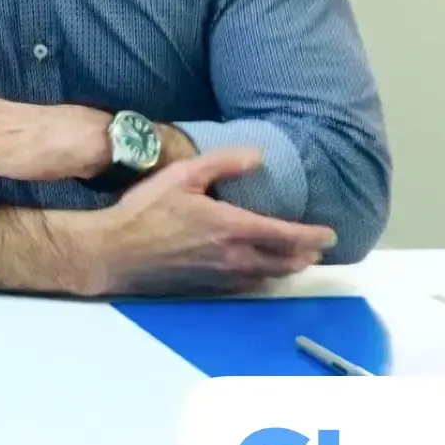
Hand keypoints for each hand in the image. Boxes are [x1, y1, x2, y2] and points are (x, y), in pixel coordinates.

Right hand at [71, 148, 335, 296]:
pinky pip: (247, 286)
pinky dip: (263, 278)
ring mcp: (221, 277)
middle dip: (306, 255)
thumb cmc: (145, 210)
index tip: (330, 233)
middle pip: (284, 263)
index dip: (313, 235)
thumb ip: (223, 163)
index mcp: (232, 227)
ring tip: (297, 260)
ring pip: (268, 277)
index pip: (287, 236)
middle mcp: (234, 257)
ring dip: (287, 269)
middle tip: (318, 247)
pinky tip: (260, 272)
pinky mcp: (207, 288)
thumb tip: (258, 155)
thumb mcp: (182, 174)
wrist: (114, 252)